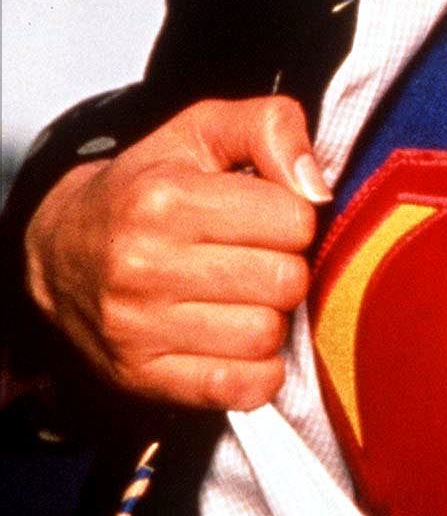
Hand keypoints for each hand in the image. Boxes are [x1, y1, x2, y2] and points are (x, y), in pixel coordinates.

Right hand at [24, 98, 329, 409]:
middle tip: (258, 258)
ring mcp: (137, 328)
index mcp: (164, 198)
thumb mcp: (202, 130)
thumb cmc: (146, 186)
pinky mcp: (140, 377)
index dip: (295, 217)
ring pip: (266, 335)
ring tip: (241, 295)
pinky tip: (238, 341)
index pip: (294, 220)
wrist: (60, 251)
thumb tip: (317, 190)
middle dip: (286, 267)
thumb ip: (270, 127)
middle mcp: (143, 265)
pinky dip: (257, 370)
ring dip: (270, 317)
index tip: (268, 217)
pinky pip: (241, 388)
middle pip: (286, 282)